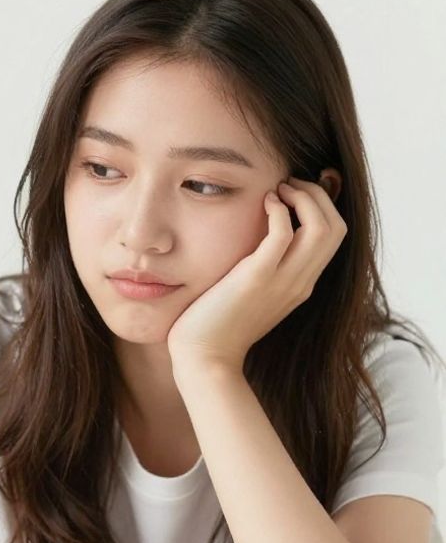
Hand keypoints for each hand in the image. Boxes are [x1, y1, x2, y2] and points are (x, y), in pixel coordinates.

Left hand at [167, 173, 345, 374]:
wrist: (205, 358)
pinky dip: (279, 209)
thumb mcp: (251, 294)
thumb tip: (256, 241)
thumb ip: (263, 269)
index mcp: (301, 284)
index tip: (294, 193)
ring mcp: (282, 281)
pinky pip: (283, 234)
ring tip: (280, 188)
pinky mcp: (256, 278)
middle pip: (336, 227)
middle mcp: (300, 282)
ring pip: (322, 228)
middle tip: (289, 184)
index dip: (322, 207)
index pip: (334, 237)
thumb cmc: (217, 325)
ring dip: (305, 197)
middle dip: (318, 195)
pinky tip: (264, 202)